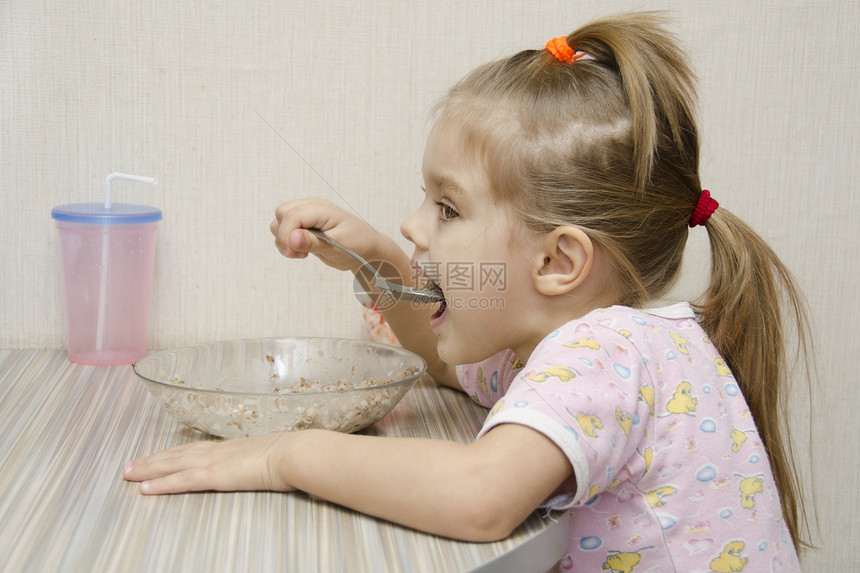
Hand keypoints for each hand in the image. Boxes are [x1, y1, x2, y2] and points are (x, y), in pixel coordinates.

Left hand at [123, 434, 293, 494]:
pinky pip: (183, 480)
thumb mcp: (273, 457)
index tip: (158, 455)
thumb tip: (267, 464)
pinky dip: (162, 484)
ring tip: (128, 473)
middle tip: (129, 465)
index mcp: (232, 447)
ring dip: (148, 469)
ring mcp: (215, 461)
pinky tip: (145, 489)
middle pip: (178, 454)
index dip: (174, 453)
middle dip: (152, 460)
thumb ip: (262, 461)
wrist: (295, 454)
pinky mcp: (216, 475)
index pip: (196, 449)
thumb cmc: (291, 456)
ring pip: (173, 464)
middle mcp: (219, 450)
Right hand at [270, 198, 395, 272]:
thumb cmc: (358, 246)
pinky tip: (302, 250)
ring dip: (284, 239)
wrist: (367, 249)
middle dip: (283, 235)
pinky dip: (287, 241)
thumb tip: (291, 238)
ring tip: (302, 253)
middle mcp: (312, 207)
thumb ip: (312, 242)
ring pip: (280, 220)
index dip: (286, 235)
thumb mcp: (336, 247)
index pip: (291, 215)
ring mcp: (308, 214)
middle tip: (299, 254)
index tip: (292, 253)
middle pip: (281, 213)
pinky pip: (285, 228)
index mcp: (322, 209)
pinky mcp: (305, 224)